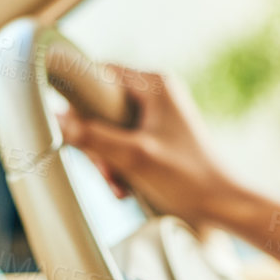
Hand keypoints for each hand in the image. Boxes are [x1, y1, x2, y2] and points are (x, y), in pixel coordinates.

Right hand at [58, 67, 242, 228]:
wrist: (225, 205)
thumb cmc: (189, 178)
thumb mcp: (134, 157)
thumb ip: (92, 137)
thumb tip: (54, 118)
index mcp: (153, 84)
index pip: (98, 74)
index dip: (78, 100)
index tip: (70, 128)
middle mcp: (156, 93)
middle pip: (101, 107)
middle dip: (96, 144)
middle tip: (104, 171)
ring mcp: (158, 115)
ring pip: (110, 130)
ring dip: (107, 160)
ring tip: (119, 186)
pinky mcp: (158, 137)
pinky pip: (124, 144)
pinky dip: (121, 166)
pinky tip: (126, 188)